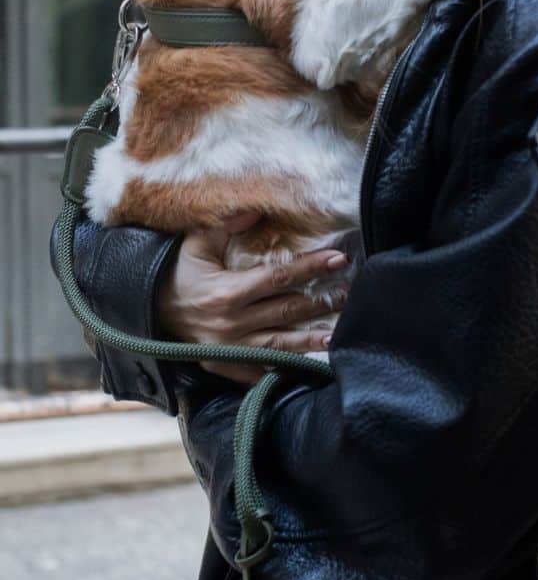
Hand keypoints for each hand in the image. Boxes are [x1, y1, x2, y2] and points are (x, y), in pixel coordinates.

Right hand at [157, 212, 349, 385]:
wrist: (145, 312)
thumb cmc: (175, 274)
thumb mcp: (195, 245)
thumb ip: (226, 226)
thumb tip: (257, 209)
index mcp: (228, 292)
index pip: (279, 278)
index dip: (310, 268)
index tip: (338, 260)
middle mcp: (233, 323)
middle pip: (287, 311)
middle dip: (321, 302)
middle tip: (350, 294)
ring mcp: (231, 349)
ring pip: (281, 344)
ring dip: (311, 340)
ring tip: (338, 334)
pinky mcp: (227, 366)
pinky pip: (261, 370)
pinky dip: (283, 367)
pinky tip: (307, 364)